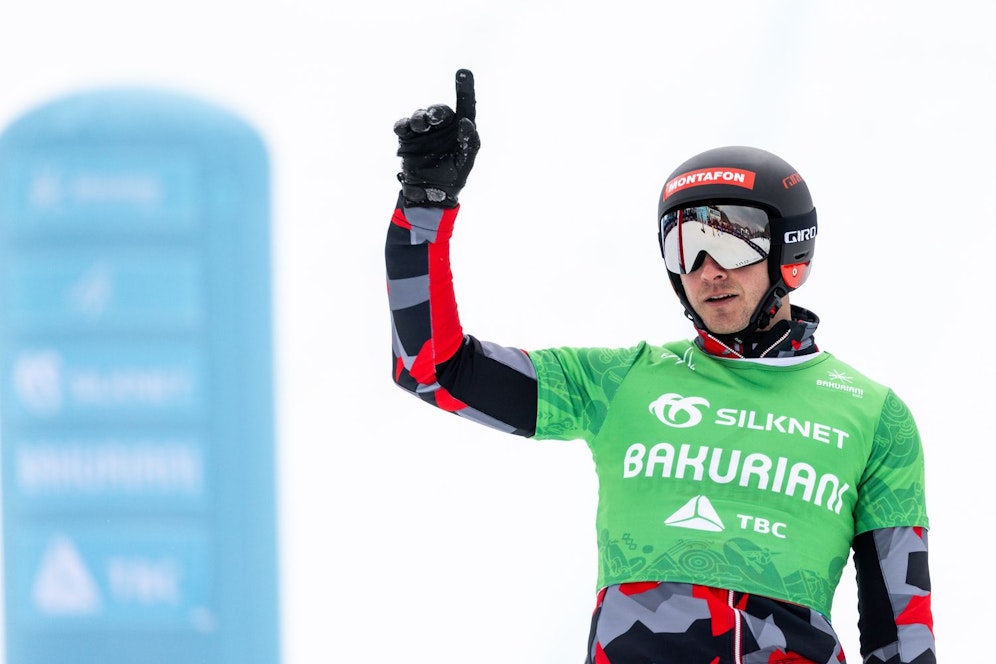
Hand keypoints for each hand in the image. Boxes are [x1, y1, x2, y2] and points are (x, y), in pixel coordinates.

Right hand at [394, 69, 479, 207]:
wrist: (429, 196)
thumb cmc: (452, 179)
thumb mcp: (465, 163)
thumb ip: (469, 143)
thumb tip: (466, 122)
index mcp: (460, 130)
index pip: (465, 105)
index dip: (465, 88)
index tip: (464, 73)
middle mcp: (442, 127)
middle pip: (439, 110)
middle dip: (436, 112)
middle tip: (433, 118)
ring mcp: (423, 132)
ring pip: (420, 116)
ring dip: (420, 119)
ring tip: (420, 127)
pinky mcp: (407, 139)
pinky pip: (402, 126)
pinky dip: (402, 124)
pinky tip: (405, 129)